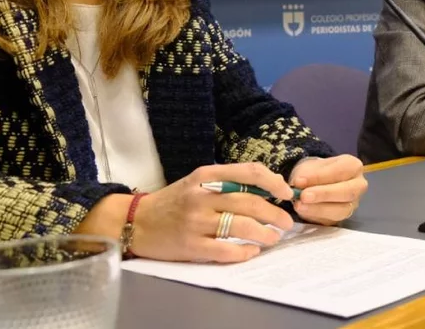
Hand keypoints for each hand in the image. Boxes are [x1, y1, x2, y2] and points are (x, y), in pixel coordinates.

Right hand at [130, 162, 295, 262]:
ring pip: (242, 226)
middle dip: (275, 214)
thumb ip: (228, 182)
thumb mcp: (199, 181)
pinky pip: (225, 250)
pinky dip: (243, 252)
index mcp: (207, 174)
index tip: (287, 193)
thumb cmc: (175, 201)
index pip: (249, 172)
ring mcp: (196, 221)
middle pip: (250, 202)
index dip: (274, 182)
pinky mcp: (190, 245)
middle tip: (286, 223)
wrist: (137, 221)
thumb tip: (269, 187)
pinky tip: (251, 251)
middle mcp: (202, 195)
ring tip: (274, 238)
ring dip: (265, 234)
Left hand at [289, 154, 366, 225]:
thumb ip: (307, 174)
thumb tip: (299, 183)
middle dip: (324, 194)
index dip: (320, 177)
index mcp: (353, 167)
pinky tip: (303, 211)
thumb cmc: (316, 172)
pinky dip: (315, 216)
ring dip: (318, 209)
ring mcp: (353, 204)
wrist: (316, 184)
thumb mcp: (310, 167)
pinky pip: (332, 220)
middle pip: (347, 192)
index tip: (299, 181)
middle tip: (304, 196)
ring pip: (341, 210)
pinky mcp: (343, 219)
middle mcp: (358, 186)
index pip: (340, 171)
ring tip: (299, 205)